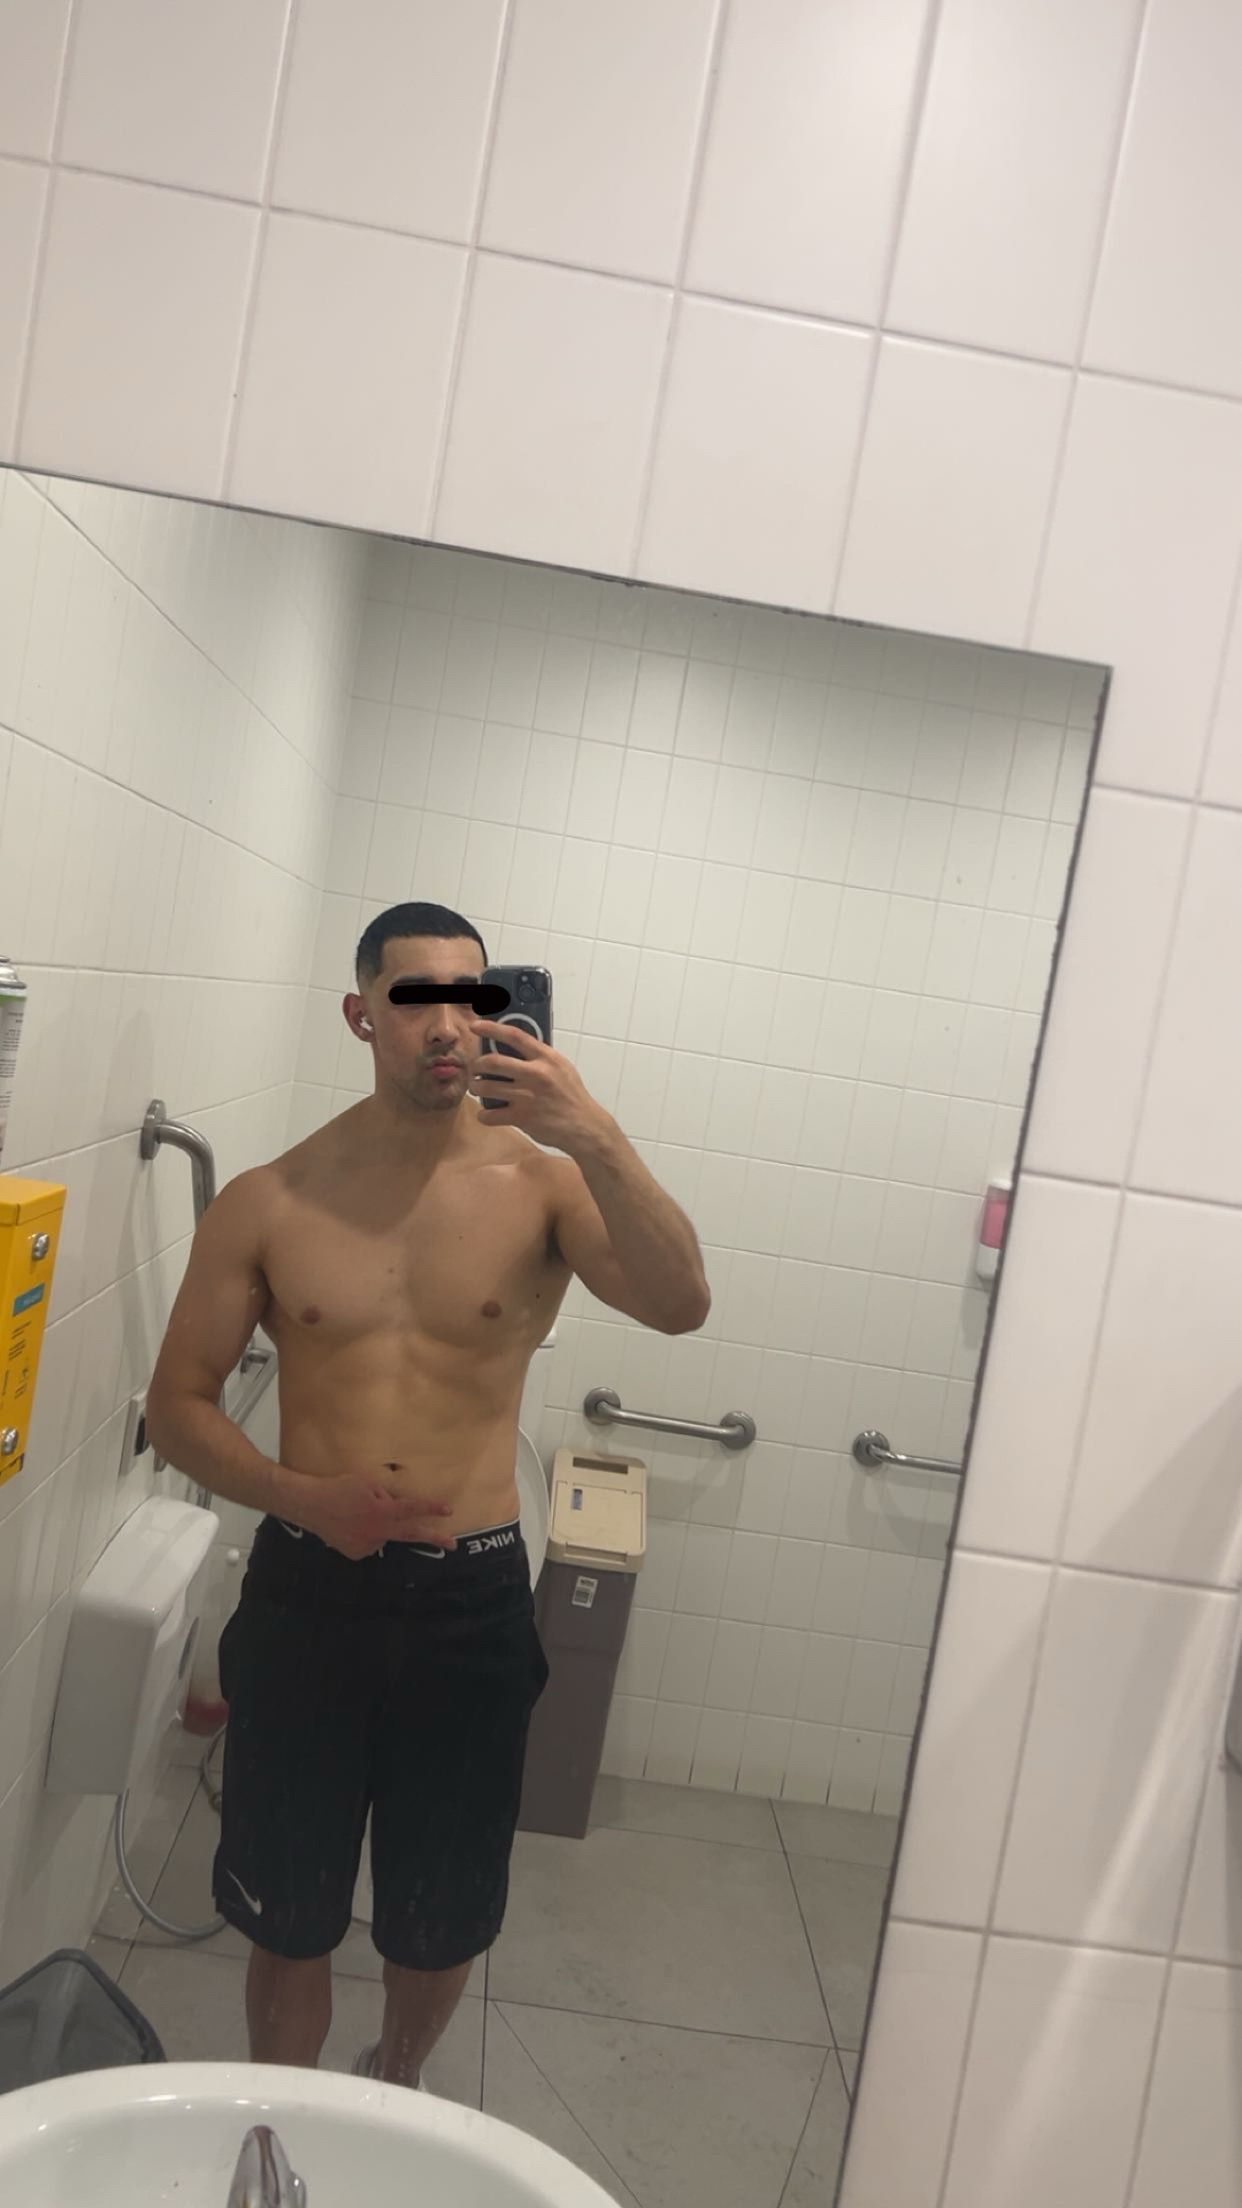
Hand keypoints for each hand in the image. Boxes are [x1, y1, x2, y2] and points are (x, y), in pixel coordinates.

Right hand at [289, 1468, 456, 1560]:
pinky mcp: (356, 1553)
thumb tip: (397, 1504)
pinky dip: (366, 1533)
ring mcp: (367, 1545)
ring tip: (357, 1513)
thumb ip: (386, 1495)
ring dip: (381, 1525)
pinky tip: (351, 1525)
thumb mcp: (366, 1482)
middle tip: (453, 1544)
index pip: (412, 1509)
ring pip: (385, 1535)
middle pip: (411, 1534)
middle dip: (434, 1538)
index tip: (449, 1510)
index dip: (431, 1508)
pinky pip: (370, 1542)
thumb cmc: (339, 1487)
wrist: (310, 1505)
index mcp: (381, 1511)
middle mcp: (377, 1531)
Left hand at [467, 1019, 608, 1153]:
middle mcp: (536, 1074)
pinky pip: (490, 1114)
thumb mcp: (562, 1067)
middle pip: (493, 1062)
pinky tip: (487, 1114)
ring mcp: (527, 1096)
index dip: (491, 1028)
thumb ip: (540, 1057)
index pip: (515, 1036)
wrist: (584, 1125)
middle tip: (476, 1069)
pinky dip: (483, 1115)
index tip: (475, 1026)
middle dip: (477, 1065)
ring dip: (476, 1088)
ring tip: (478, 1088)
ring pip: (486, 1088)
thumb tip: (514, 1046)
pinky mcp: (522, 1117)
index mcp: (546, 1058)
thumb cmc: (572, 1095)